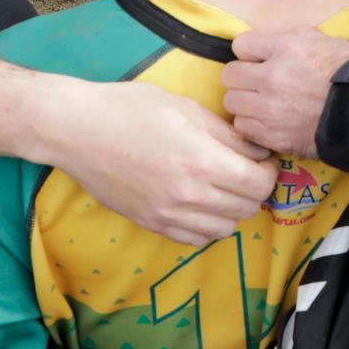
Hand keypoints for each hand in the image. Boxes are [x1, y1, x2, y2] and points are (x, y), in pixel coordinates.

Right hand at [48, 79, 277, 245]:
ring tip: (226, 187)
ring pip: (224, 229)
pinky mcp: (151, 223)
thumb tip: (259, 152)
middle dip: (256, 189)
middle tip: (248, 170)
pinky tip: (202, 204)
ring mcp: (167, 214)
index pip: (259, 183)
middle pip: (247, 208)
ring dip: (234, 210)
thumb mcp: (188, 109)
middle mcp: (188, 195)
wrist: (78, 131)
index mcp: (201, 161)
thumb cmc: (131, 109)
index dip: (270, 171)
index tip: (264, 159)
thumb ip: (227, 135)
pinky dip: (208, 226)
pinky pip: (195, 239)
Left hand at [224, 29, 348, 158]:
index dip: (250, 51)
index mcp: (284, 49)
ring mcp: (269, 109)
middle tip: (256, 82)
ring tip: (261, 104)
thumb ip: (295, 38)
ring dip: (244, 102)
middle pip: (229, 76)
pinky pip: (243, 128)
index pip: (241, 45)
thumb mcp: (327, 41)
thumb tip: (275, 42)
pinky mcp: (272, 136)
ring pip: (232, 103)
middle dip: (242, 77)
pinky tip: (268, 122)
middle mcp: (271, 77)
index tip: (259, 58)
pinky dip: (252, 125)